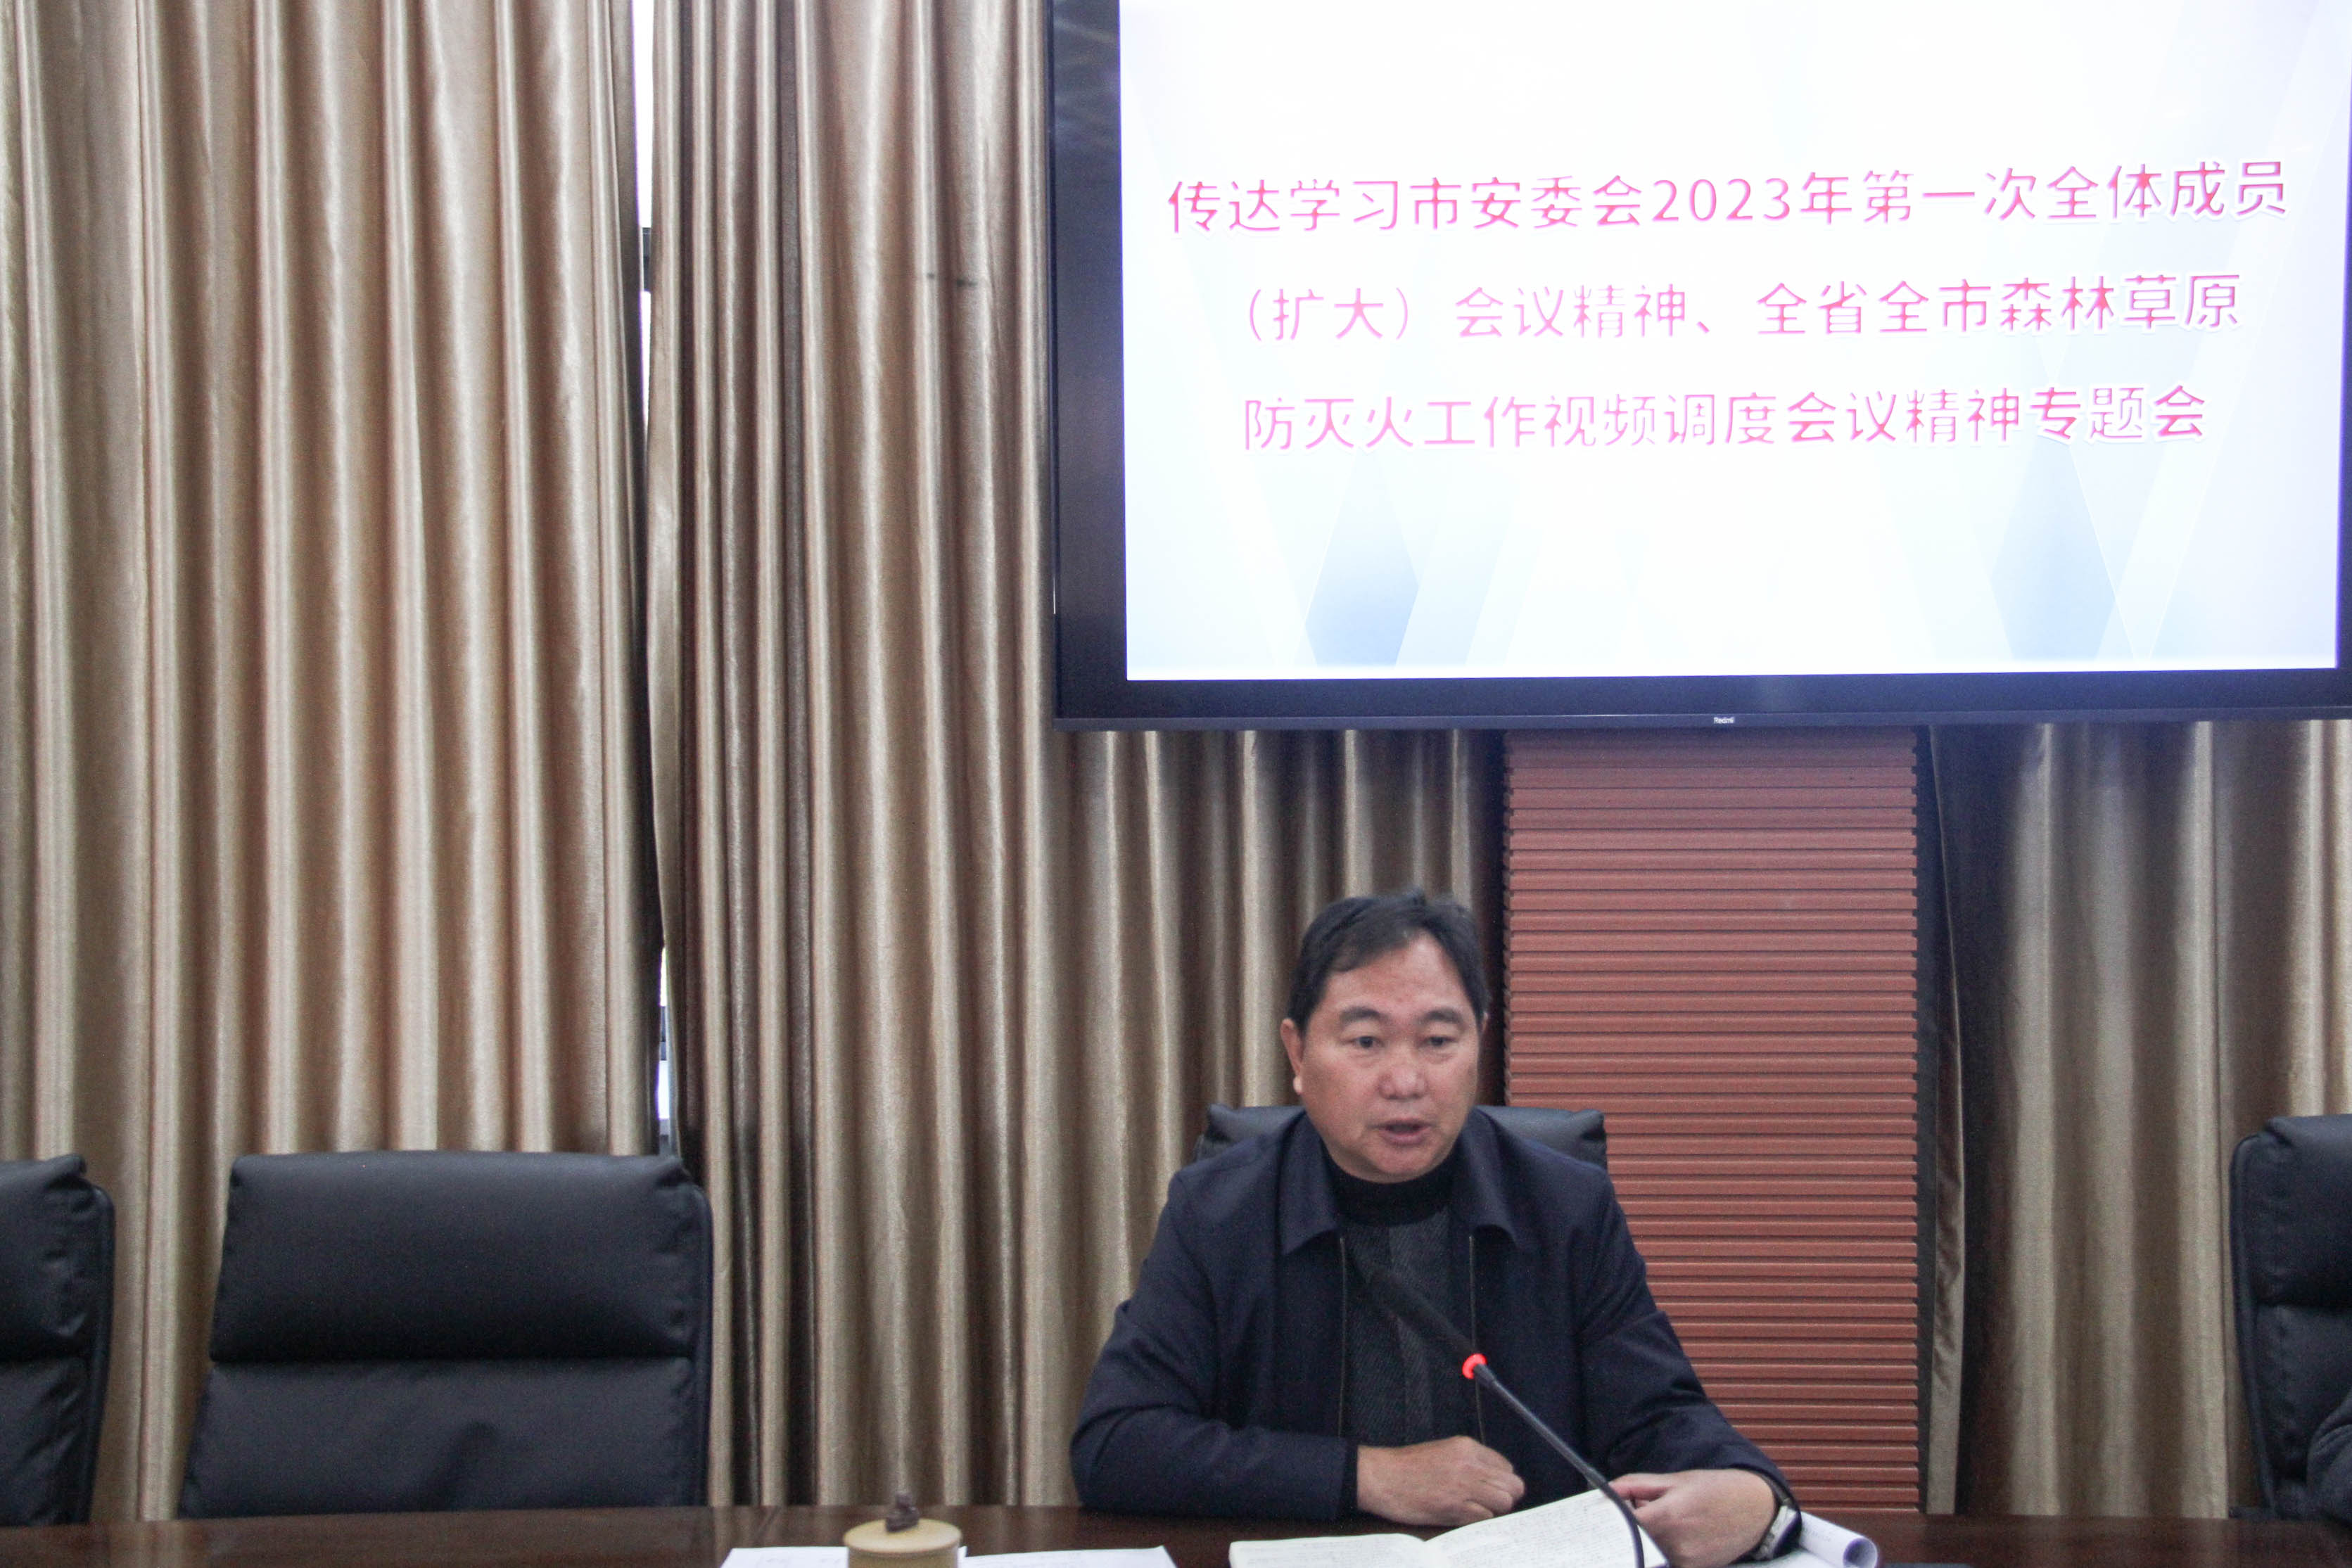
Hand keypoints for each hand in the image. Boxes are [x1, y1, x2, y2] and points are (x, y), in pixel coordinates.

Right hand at [1357, 1437, 1525, 1525]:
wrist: (1381, 1477)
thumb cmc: (1406, 1466)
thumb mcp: (1442, 1451)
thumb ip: (1469, 1461)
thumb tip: (1491, 1479)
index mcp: (1467, 1447)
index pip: (1506, 1467)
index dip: (1501, 1481)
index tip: (1490, 1489)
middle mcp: (1470, 1464)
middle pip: (1513, 1485)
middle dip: (1505, 1497)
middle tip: (1488, 1503)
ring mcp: (1464, 1487)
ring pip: (1504, 1502)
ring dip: (1493, 1510)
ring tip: (1475, 1510)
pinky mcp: (1455, 1507)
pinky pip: (1484, 1517)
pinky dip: (1478, 1520)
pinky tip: (1462, 1516)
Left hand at [1608, 1469, 1776, 1567]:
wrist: (1756, 1509)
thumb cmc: (1715, 1489)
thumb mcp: (1675, 1480)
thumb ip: (1637, 1485)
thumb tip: (1607, 1489)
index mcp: (1667, 1516)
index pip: (1623, 1526)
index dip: (1609, 1520)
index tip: (1602, 1515)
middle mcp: (1674, 1544)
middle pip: (1633, 1542)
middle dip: (1624, 1531)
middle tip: (1625, 1518)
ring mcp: (1685, 1561)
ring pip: (1648, 1554)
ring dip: (1643, 1541)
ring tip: (1656, 1522)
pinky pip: (1667, 1562)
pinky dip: (1659, 1551)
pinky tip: (1668, 1536)